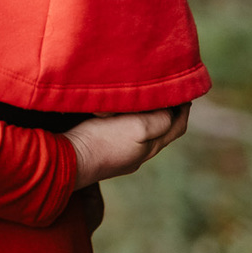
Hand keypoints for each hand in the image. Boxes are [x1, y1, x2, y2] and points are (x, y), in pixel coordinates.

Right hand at [64, 103, 189, 189]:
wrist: (66, 161)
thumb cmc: (102, 141)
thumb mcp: (138, 127)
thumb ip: (159, 119)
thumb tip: (171, 112)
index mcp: (150, 147)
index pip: (177, 127)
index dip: (184, 109)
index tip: (184, 91)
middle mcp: (138, 154)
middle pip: (162, 132)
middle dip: (168, 112)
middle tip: (167, 93)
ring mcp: (120, 155)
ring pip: (142, 134)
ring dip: (147, 117)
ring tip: (144, 99)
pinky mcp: (103, 152)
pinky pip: (124, 134)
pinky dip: (129, 122)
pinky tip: (118, 114)